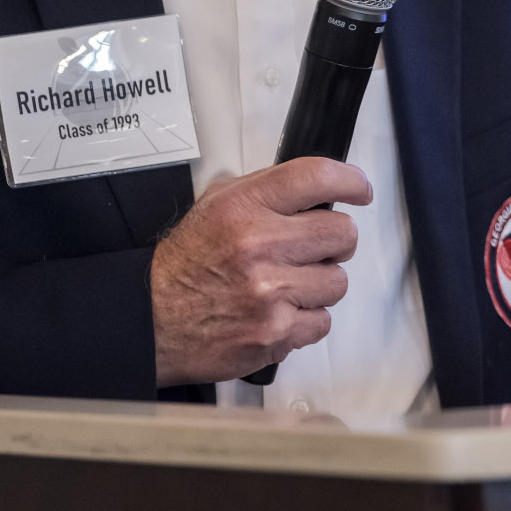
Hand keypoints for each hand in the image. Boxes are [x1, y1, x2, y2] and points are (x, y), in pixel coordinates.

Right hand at [147, 157, 372, 385]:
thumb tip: (315, 190)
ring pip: (338, 281)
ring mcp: (270, 293)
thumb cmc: (185, 263)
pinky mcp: (275, 333)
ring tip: (290, 285)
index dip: (350, 181)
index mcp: (244, 206)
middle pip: (342, 233)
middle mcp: (260, 245)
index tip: (360, 191)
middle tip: (315, 248)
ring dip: (320, 284)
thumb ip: (264, 192)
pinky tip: (280, 312)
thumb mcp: (215, 205)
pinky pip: (322, 321)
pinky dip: (307, 319)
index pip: (315, 178)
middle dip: (334, 241)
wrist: (151, 319)